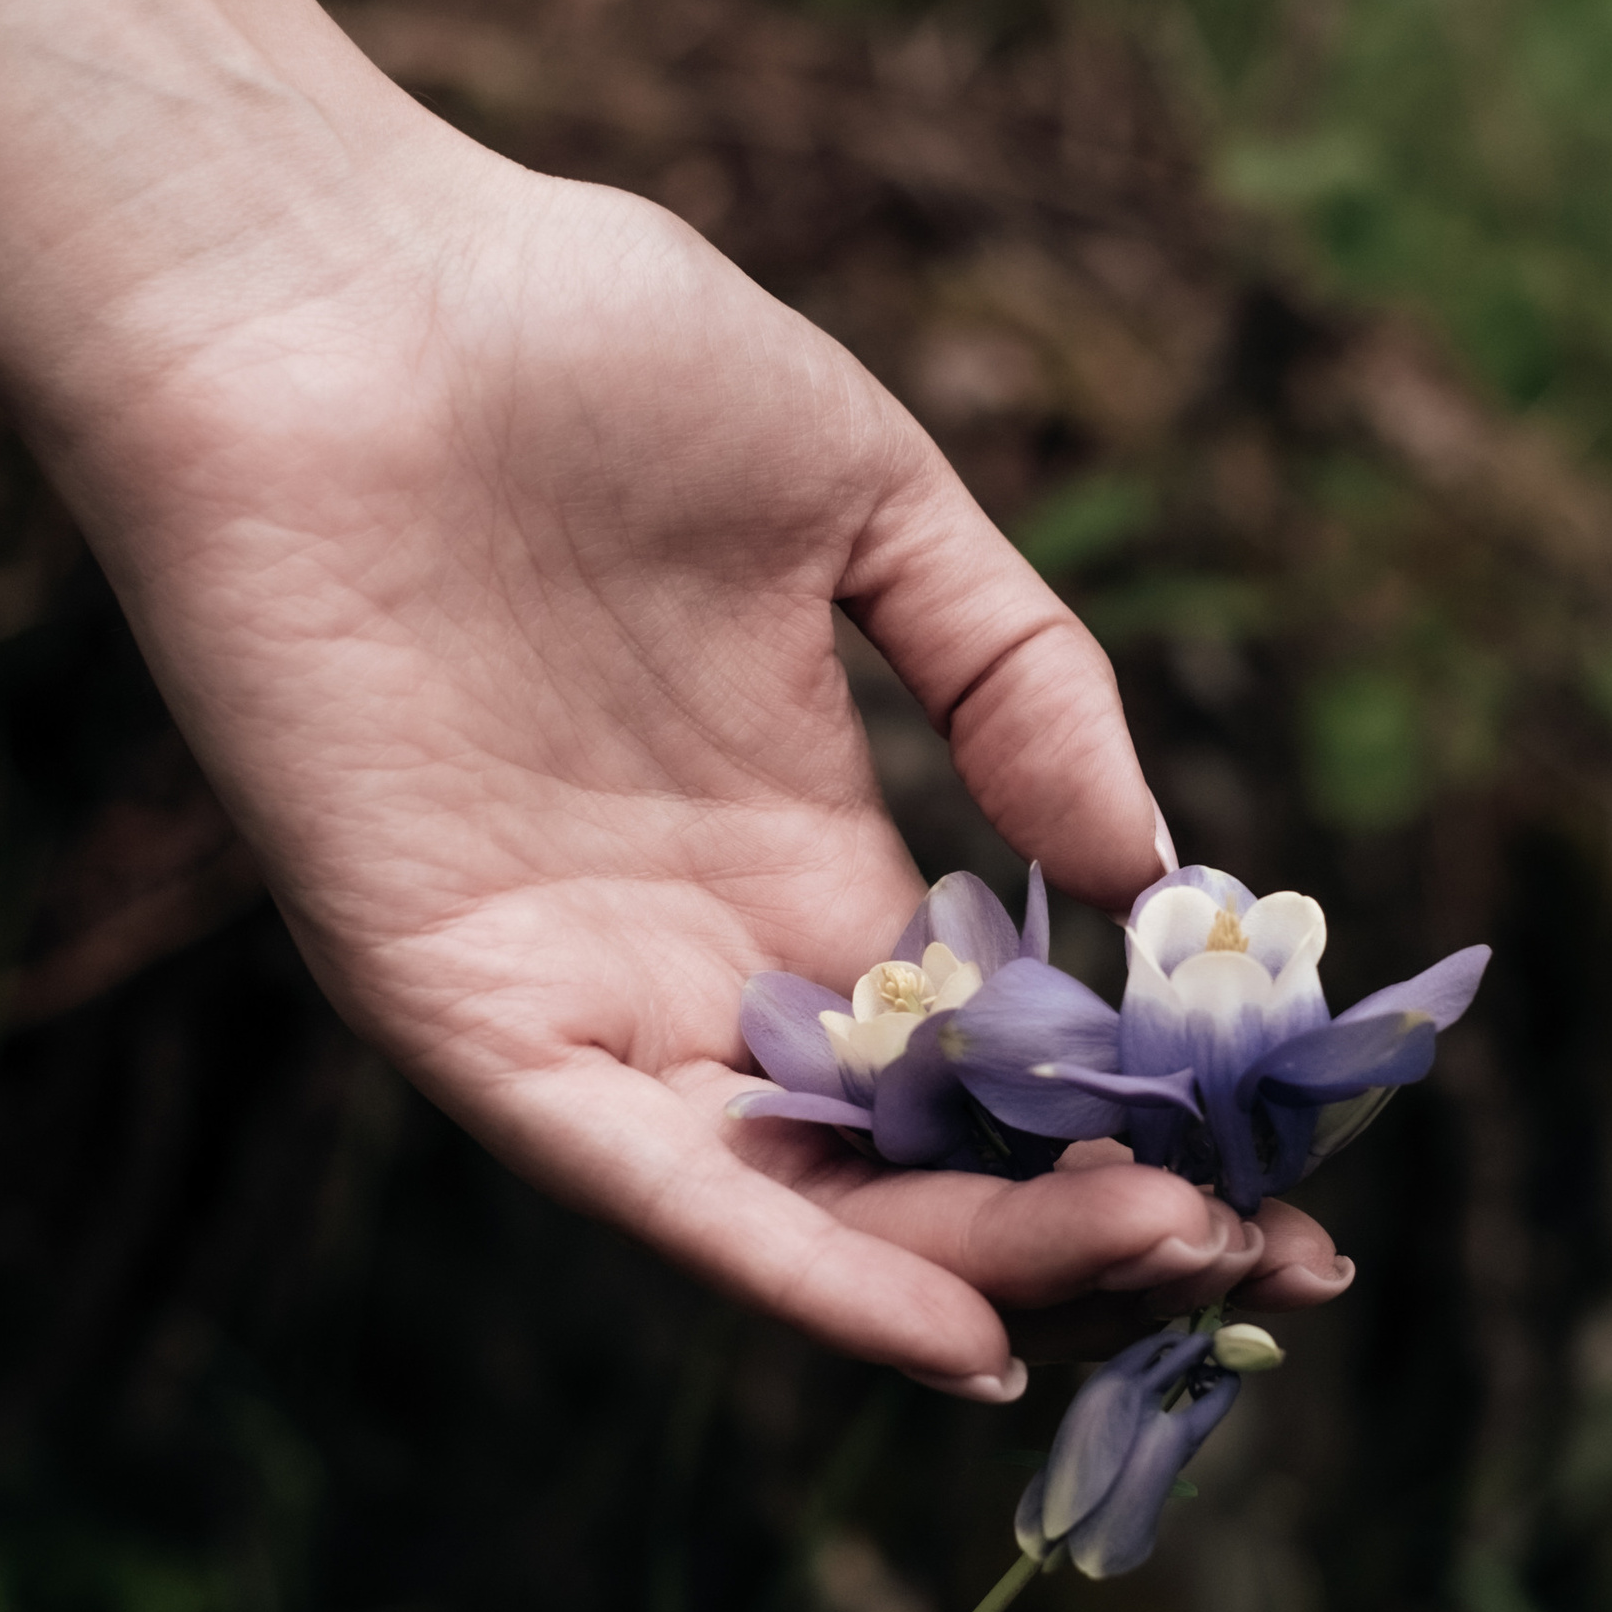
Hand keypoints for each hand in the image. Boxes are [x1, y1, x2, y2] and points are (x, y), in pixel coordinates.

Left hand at [42, 131, 1354, 1395]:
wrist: (332, 289)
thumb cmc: (580, 342)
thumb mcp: (864, 495)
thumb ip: (1015, 676)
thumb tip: (1152, 870)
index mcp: (788, 827)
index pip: (975, 1036)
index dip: (1123, 1118)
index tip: (1280, 1191)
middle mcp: (690, 934)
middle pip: (906, 1145)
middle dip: (1081, 1226)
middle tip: (1257, 1272)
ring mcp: (577, 977)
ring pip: (794, 1190)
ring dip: (971, 1260)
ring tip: (1148, 1281)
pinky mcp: (458, 997)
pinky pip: (637, 1172)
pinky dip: (788, 1259)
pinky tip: (943, 1321)